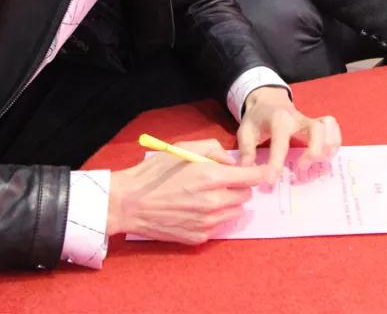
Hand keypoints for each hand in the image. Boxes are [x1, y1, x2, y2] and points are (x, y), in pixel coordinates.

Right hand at [107, 138, 262, 243]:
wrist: (129, 204)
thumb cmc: (155, 173)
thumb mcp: (184, 148)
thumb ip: (213, 149)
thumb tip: (232, 159)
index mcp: (212, 177)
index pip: (252, 177)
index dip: (257, 172)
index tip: (257, 171)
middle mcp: (214, 202)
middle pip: (246, 196)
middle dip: (238, 187)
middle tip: (221, 182)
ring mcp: (207, 223)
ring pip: (235, 212)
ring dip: (229, 203)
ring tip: (207, 195)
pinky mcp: (199, 237)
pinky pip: (219, 226)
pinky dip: (214, 217)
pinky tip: (195, 210)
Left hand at [237, 87, 341, 183]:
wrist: (268, 100)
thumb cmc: (257, 118)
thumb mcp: (244, 131)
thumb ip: (246, 150)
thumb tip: (248, 170)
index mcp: (278, 120)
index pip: (281, 142)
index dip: (276, 163)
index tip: (270, 181)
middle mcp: (298, 118)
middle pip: (317, 129)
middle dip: (314, 151)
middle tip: (301, 167)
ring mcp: (310, 120)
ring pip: (329, 127)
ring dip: (327, 147)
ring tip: (317, 163)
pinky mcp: (318, 124)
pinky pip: (333, 128)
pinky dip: (334, 142)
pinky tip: (326, 156)